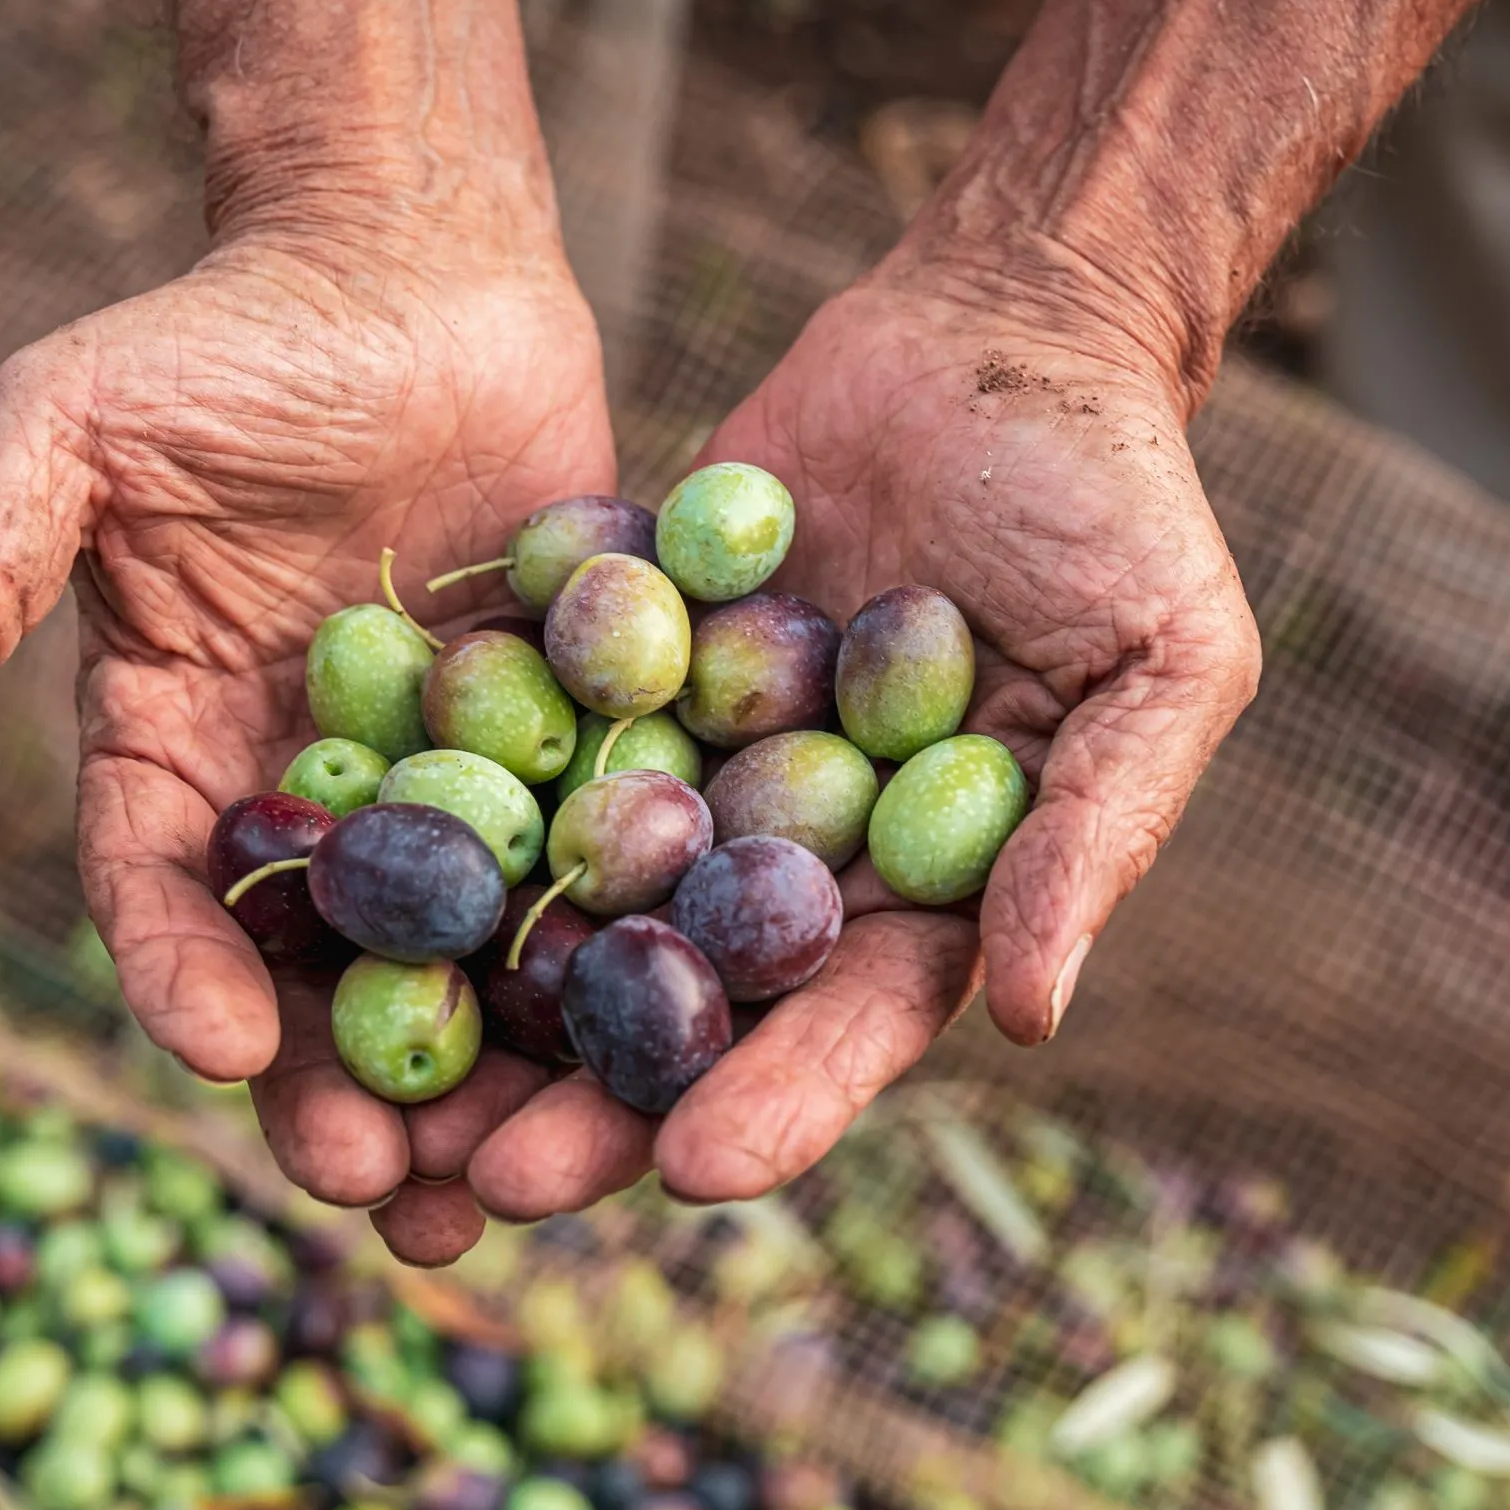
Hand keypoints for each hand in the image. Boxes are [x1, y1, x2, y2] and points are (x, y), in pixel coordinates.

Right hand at [0, 222, 616, 1265]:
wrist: (410, 265)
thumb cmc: (221, 338)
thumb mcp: (70, 434)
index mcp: (171, 753)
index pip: (161, 893)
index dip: (181, 976)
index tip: (222, 1051)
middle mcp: (305, 797)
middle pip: (318, 975)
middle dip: (343, 1087)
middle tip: (386, 1190)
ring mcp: (445, 787)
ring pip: (458, 961)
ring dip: (483, 1076)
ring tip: (516, 1186)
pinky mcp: (567, 750)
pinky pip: (587, 867)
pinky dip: (613, 959)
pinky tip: (658, 1046)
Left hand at [459, 270, 1260, 1223]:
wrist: (996, 326)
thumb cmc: (1116, 498)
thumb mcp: (1159, 661)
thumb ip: (1099, 830)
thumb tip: (1029, 1014)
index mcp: (926, 884)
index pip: (849, 1018)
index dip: (779, 1097)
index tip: (693, 1170)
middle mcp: (794, 846)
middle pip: (689, 996)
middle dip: (595, 1096)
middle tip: (488, 1182)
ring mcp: (695, 759)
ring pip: (579, 899)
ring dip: (491, 992)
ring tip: (389, 1069)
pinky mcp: (616, 663)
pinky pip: (526, 736)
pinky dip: (445, 800)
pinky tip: (350, 864)